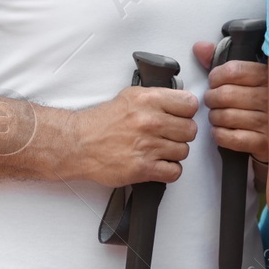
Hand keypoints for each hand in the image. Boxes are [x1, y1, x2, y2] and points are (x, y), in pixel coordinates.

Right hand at [70, 83, 198, 186]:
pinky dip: (169, 170)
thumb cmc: (102, 122)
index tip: (180, 116)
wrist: (78, 143)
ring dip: (174, 153)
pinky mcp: (142, 168)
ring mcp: (147, 146)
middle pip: (190, 130)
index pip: (190, 105)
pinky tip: (158, 164)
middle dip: (181, 134)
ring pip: (184, 151)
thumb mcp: (131, 96)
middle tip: (169, 136)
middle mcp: (150, 122)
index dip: (187, 112)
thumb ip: (158, 97)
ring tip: (159, 150)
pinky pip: (174, 172)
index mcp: (149, 100)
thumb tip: (181, 100)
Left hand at [191, 39, 268, 164]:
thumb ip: (224, 63)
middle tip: (212, 101)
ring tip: (217, 116)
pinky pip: (232, 138)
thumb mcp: (252, 77)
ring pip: (226, 116)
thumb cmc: (266, 102)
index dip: (215, 77)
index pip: (232, 71)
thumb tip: (200, 48)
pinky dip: (220, 135)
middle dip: (211, 99)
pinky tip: (221, 131)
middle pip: (225, 95)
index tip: (214, 82)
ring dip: (214, 117)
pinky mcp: (265, 142)